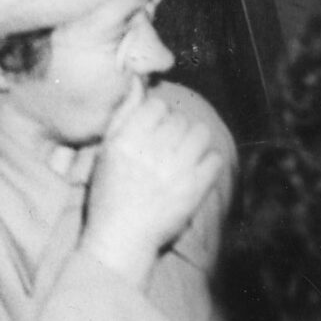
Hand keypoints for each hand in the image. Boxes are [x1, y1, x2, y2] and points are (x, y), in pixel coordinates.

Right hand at [81, 88, 228, 284]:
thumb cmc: (109, 192)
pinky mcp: (194, 191)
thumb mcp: (106, 151)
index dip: (157, 115)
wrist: (122, 237)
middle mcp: (152, 152)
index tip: (154, 128)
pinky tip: (196, 168)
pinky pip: (214, 160)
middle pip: (180, 119)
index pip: (157, 106)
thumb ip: (123, 115)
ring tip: (185, 152)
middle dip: (176, 128)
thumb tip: (137, 83)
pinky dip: (207, 160)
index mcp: (127, 141)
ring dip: (194, 139)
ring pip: (200, 134)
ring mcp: (176, 172)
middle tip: (170, 144)